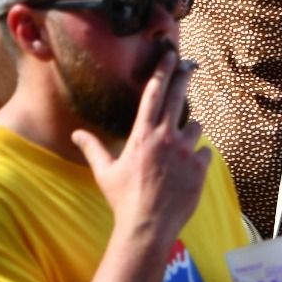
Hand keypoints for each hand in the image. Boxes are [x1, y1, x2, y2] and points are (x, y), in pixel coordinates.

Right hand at [72, 52, 210, 244]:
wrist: (147, 227)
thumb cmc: (123, 199)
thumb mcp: (104, 172)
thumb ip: (92, 148)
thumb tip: (75, 134)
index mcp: (142, 134)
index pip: (153, 93)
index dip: (162, 71)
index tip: (170, 55)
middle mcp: (166, 136)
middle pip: (178, 96)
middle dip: (183, 77)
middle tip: (188, 66)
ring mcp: (186, 150)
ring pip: (196, 126)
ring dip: (189, 131)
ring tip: (179, 148)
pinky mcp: (201, 166)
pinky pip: (205, 151)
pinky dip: (198, 156)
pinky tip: (187, 169)